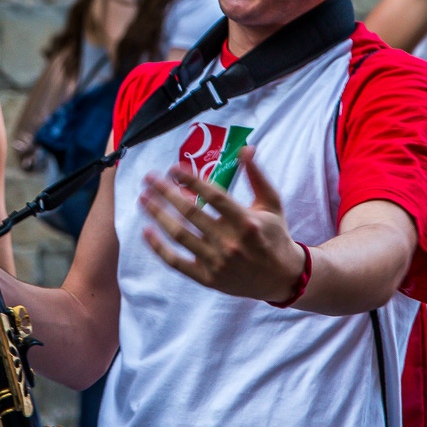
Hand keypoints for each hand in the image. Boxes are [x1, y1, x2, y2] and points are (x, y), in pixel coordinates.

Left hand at [139, 146, 305, 302]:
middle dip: (165, 192)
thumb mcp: (272, 204)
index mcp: (246, 221)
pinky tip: (146, 230)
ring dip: (158, 214)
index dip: (191, 180)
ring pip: (179, 235)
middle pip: (190, 212)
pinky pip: (176, 262)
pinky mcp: (208, 278)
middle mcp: (230, 242)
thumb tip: (245, 148)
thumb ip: (257, 175)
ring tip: (143, 198)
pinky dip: (158, 247)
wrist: (283, 278)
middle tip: (149, 178)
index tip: (173, 168)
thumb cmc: (275, 235)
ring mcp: (217, 262)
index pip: (213, 196)